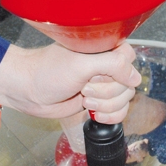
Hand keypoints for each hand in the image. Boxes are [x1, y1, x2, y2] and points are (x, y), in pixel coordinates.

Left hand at [0, 42, 141, 123]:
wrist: (29, 91)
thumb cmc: (48, 72)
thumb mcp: (81, 64)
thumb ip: (112, 65)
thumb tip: (135, 78)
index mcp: (104, 48)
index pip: (129, 59)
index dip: (116, 72)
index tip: (95, 75)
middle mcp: (106, 65)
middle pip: (128, 84)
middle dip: (106, 92)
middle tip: (84, 87)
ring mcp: (104, 84)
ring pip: (125, 100)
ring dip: (105, 105)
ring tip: (84, 98)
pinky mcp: (100, 101)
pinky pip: (120, 111)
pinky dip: (109, 116)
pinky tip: (94, 113)